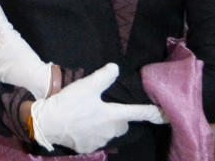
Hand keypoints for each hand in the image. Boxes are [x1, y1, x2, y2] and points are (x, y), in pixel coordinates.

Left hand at [0, 0, 52, 99]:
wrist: (37, 77)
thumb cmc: (20, 57)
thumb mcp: (8, 34)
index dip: (1, 35)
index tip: (10, 40)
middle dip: (6, 41)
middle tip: (16, 46)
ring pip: (3, 50)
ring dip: (11, 47)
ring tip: (20, 52)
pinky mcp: (6, 76)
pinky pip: (8, 59)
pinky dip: (15, 56)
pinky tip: (22, 58)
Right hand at [30, 63, 165, 152]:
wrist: (48, 124)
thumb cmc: (69, 103)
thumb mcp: (87, 85)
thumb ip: (104, 76)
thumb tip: (116, 68)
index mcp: (113, 115)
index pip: (139, 113)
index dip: (153, 113)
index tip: (166, 115)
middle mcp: (111, 131)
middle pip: (123, 123)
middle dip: (121, 116)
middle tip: (110, 106)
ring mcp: (100, 141)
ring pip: (111, 131)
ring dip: (107, 124)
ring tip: (94, 114)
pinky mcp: (89, 147)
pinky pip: (98, 138)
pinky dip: (95, 132)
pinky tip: (84, 124)